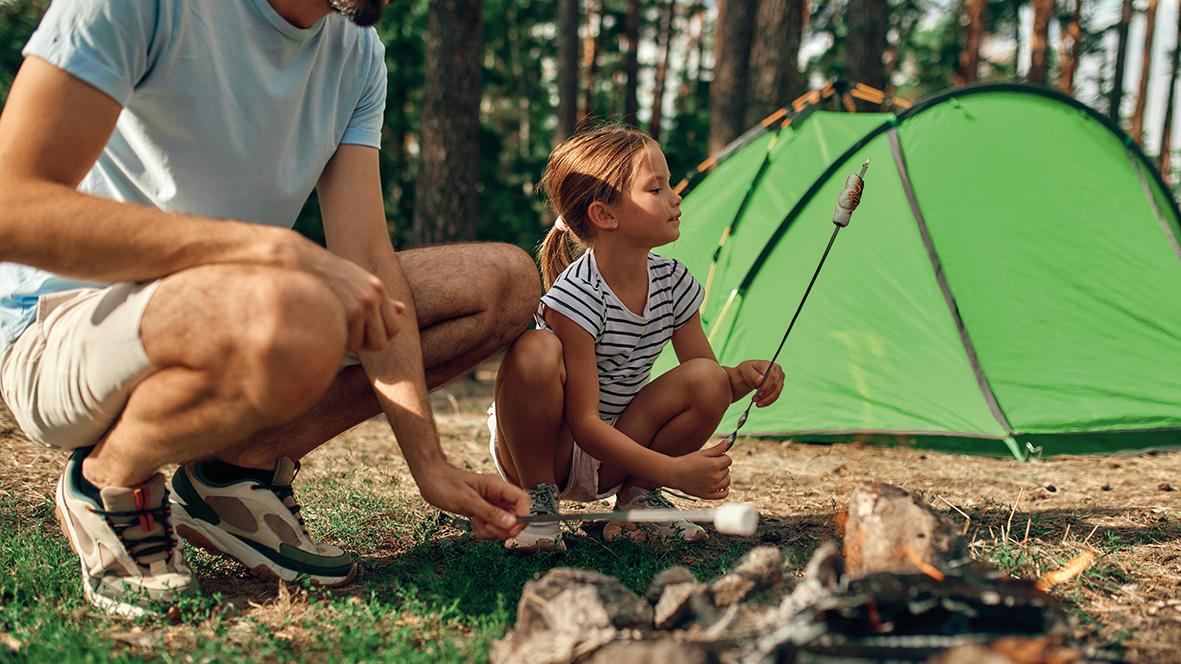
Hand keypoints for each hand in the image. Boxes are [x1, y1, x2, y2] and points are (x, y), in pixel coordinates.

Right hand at [294, 238, 404, 352]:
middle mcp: (374, 298)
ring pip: (361, 344)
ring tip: (333, 327)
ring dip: (348, 342)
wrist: (302, 262)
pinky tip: (327, 328)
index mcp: (378, 290)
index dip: (379, 335)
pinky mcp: (347, 311)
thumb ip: (380, 298)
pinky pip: (349, 341)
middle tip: (347, 333)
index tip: (363, 331)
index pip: (394, 329)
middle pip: (381, 342)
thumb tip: (401, 309)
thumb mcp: (359, 280)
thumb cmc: (328, 274)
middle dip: (365, 343)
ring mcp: (362, 305)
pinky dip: (338, 341)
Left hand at [413, 462, 529, 539]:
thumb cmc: (446, 483)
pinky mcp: (483, 513)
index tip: (511, 527)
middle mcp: (498, 496)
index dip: (522, 516)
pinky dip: (484, 531)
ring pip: (504, 525)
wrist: (430, 479)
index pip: (523, 501)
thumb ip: (490, 512)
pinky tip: (473, 523)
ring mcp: (491, 505)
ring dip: (492, 531)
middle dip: (504, 528)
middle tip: (488, 527)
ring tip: (477, 523)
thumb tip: (512, 523)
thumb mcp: (467, 500)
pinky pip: (492, 528)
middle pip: (515, 517)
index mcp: (498, 486)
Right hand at [666, 440, 731, 499]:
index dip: (722, 457)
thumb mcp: (702, 453)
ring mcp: (712, 487)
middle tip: (708, 466)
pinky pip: (724, 494)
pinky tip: (719, 485)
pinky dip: (724, 490)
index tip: (715, 458)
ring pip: (727, 481)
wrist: (674, 474)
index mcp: (714, 465)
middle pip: (727, 470)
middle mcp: (715, 477)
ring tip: (712, 474)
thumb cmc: (686, 462)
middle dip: (720, 467)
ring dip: (723, 477)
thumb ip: (717, 449)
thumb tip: (727, 442)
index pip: (728, 460)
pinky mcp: (708, 495)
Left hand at [733, 360, 784, 406]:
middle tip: (754, 399)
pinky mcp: (779, 387)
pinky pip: (776, 396)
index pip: (772, 376)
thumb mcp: (746, 371)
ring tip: (756, 402)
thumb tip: (760, 381)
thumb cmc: (747, 371)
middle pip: (775, 385)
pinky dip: (768, 401)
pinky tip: (760, 403)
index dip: (766, 386)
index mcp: (769, 364)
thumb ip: (753, 375)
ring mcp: (779, 379)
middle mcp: (777, 371)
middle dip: (765, 394)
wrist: (748, 376)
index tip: (758, 393)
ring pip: (776, 392)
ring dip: (766, 399)